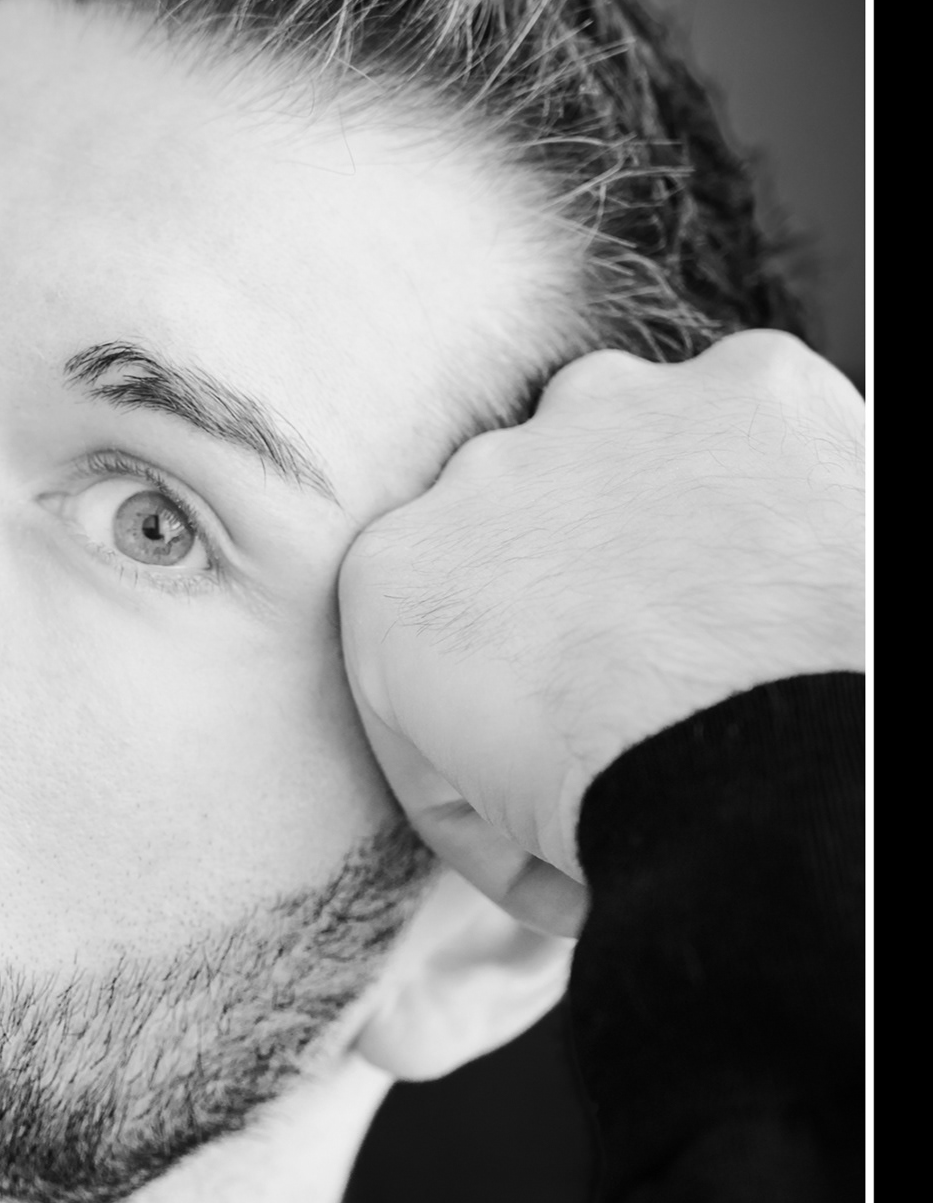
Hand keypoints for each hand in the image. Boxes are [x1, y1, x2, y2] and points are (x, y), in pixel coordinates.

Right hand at [338, 331, 865, 935]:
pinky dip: (787, 487)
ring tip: (735, 626)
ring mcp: (616, 412)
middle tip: (649, 686)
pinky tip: (809, 572)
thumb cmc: (618, 811)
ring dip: (671, 519)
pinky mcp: (750, 386)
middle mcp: (483, 465)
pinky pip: (763, 426)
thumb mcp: (490, 816)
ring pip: (639, 454)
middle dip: (581, 592)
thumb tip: (515, 794)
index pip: (439, 626)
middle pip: (531, 524)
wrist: (759, 770)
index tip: (553, 757)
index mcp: (393, 571)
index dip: (501, 698)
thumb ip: (469, 764)